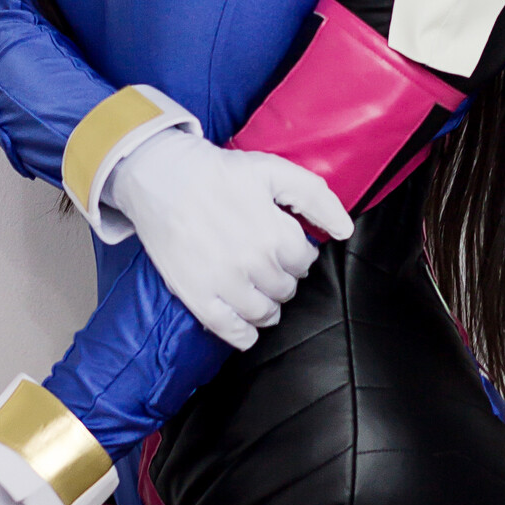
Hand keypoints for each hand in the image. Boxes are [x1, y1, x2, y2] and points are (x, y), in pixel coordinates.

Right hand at [106, 128, 352, 349]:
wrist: (159, 176)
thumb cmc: (217, 172)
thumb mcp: (273, 170)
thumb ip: (316, 197)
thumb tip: (345, 230)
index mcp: (275, 234)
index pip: (305, 263)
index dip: (298, 254)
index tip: (284, 246)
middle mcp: (253, 264)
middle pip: (287, 289)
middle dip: (283, 278)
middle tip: (267, 263)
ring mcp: (224, 284)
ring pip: (265, 313)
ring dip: (268, 305)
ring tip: (258, 289)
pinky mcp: (197, 297)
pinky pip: (232, 332)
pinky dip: (245, 334)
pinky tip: (247, 325)